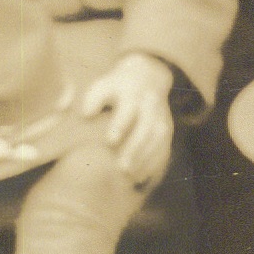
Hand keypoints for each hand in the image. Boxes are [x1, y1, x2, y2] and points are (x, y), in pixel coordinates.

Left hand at [68, 53, 183, 167]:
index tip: (109, 141)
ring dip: (146, 159)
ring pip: (158, 140)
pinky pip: (165, 148)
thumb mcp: (103, 85)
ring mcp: (162, 118)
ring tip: (131, 177)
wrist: (148, 76)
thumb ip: (93, 99)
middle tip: (122, 168)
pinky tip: (143, 177)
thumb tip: (86, 114)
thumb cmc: (117, 86)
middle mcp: (151, 106)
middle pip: (146, 129)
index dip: (120, 125)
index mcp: (133, 94)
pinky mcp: (167, 129)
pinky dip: (155, 164)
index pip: (128, 110)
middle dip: (135, 149)